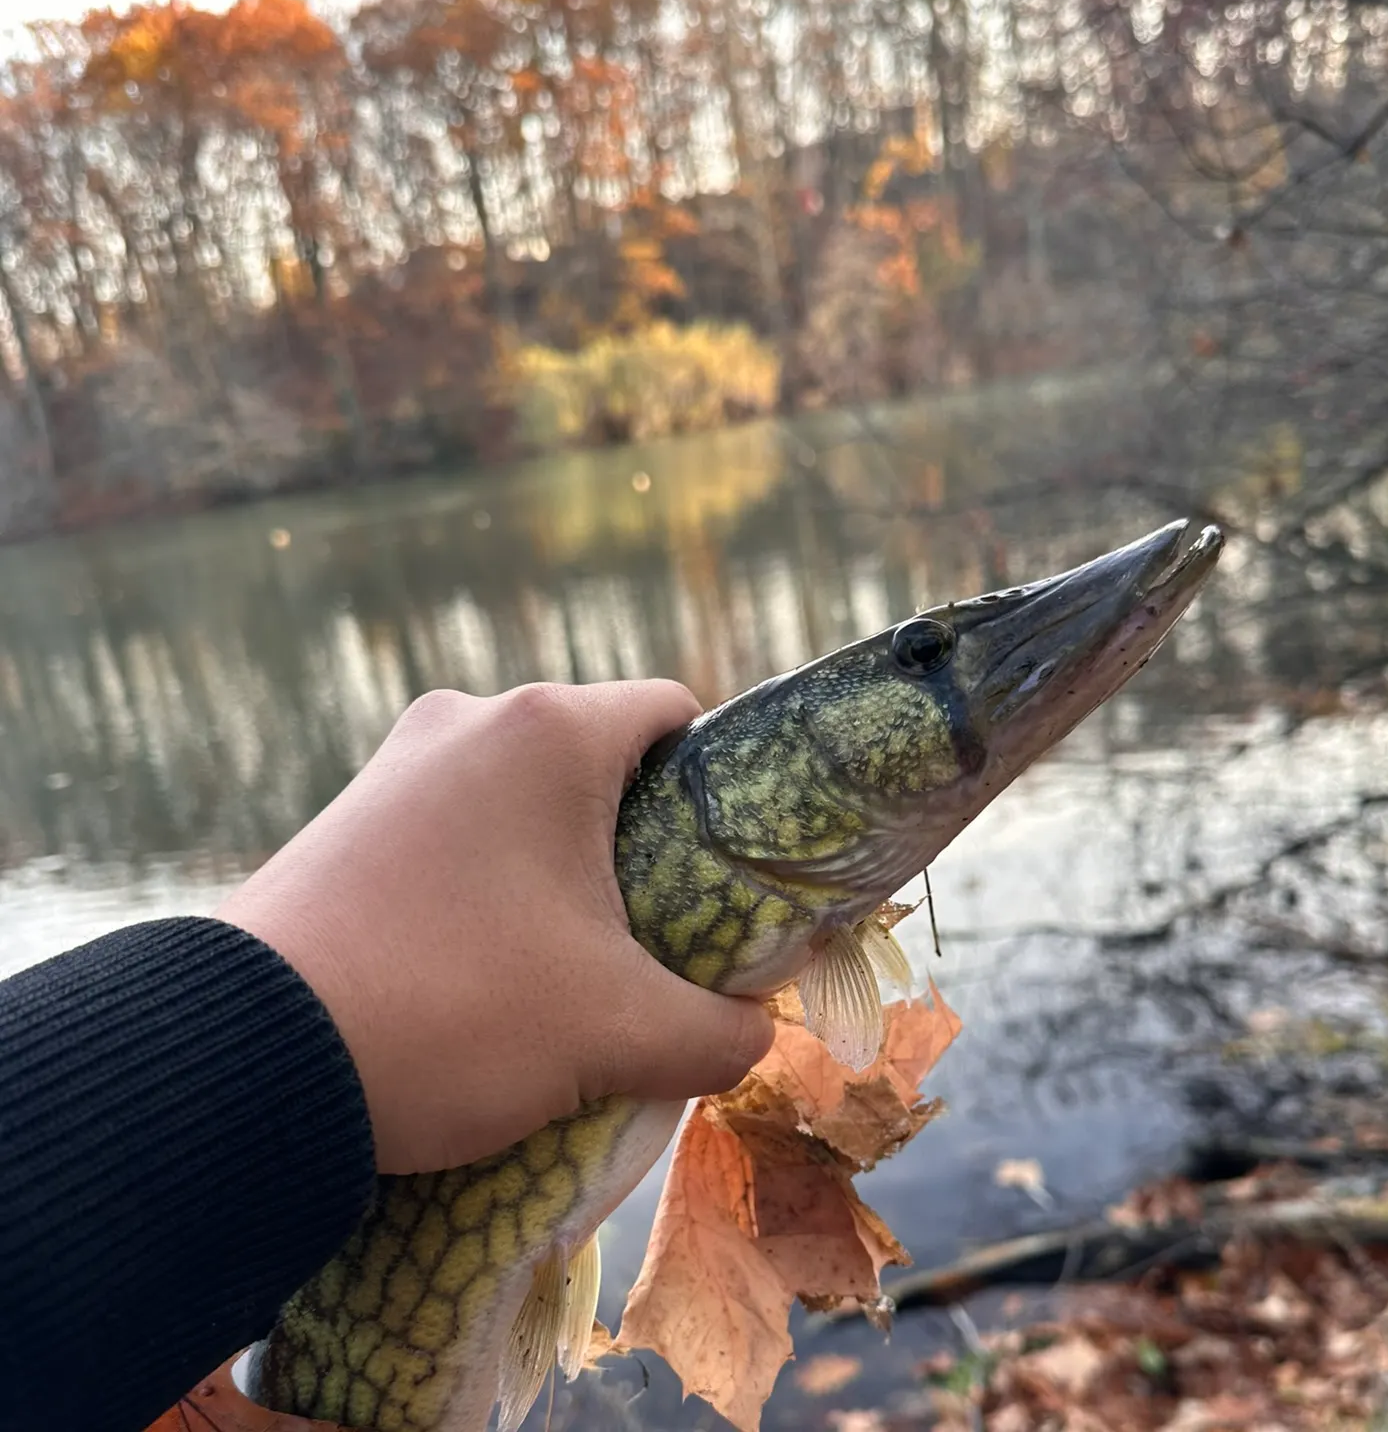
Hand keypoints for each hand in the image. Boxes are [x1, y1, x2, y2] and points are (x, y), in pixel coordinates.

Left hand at [218, 680, 773, 1173]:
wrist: (247, 1060)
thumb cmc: (458, 1011)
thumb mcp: (617, 1031)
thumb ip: (719, 1031)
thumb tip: (755, 1032)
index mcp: (550, 732)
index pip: (674, 713)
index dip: (719, 786)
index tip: (726, 867)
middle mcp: (471, 719)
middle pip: (598, 756)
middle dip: (639, 838)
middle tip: (659, 929)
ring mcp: (398, 761)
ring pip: (521, 792)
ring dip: (559, 861)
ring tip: (568, 958)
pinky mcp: (347, 813)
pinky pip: (455, 822)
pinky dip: (489, 872)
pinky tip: (484, 959)